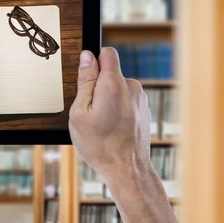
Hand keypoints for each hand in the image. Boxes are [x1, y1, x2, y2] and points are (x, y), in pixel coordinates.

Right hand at [69, 47, 150, 179]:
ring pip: (117, 89)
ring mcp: (140, 99)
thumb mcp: (80, 112)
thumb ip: (85, 81)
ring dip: (107, 101)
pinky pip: (125, 102)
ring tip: (101, 125)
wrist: (127, 169)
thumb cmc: (100, 145)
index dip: (92, 61)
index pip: (106, 53)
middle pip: (110, 74)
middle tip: (89, 112)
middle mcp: (131, 87)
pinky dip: (116, 111)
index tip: (85, 79)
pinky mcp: (143, 110)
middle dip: (97, 87)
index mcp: (114, 84)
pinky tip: (111, 130)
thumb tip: (87, 57)